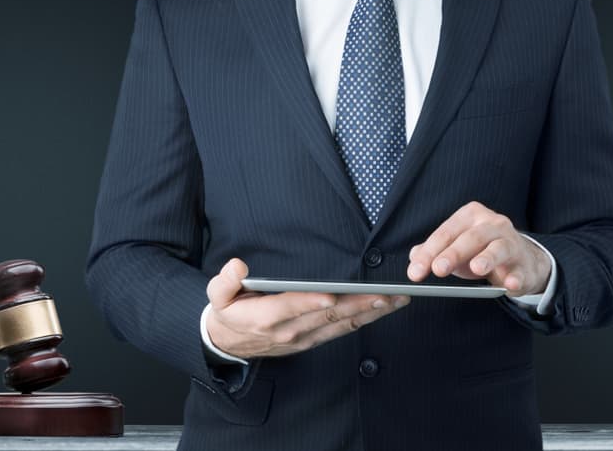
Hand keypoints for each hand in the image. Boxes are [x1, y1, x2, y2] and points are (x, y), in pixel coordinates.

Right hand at [205, 258, 409, 358]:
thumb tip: (238, 267)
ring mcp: (303, 338)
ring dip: (370, 313)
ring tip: (396, 299)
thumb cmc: (227, 314)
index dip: (311, 301)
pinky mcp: (312, 340)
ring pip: (341, 324)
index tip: (331, 295)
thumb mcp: (216, 296)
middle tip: (385, 293)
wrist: (228, 345)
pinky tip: (382, 309)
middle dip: (359, 305)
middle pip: (327, 316)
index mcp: (266, 318)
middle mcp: (289, 331)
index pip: (292, 307)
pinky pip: (342, 330)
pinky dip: (364, 319)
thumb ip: (225, 281)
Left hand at [407, 201, 550, 296]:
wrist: (520, 260)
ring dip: (487, 258)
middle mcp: (492, 224)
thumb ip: (432, 251)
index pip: (445, 233)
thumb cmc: (480, 251)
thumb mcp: (455, 247)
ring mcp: (511, 242)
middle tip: (437, 270)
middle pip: (470, 238)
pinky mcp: (525, 264)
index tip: (415, 272)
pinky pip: (520, 271)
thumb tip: (414, 256)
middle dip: (452, 254)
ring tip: (477, 268)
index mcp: (470, 216)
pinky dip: (516, 277)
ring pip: (498, 248)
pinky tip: (510, 284)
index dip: (428, 253)